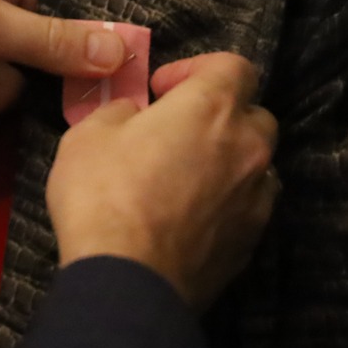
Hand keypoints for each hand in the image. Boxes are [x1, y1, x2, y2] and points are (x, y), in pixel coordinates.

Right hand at [45, 52, 277, 309]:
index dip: (198, 68)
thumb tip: (136, 115)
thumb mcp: (89, 133)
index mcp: (212, 108)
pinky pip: (247, 209)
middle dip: (221, 116)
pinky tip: (189, 219)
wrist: (127, 281)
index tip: (162, 90)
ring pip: (258, 166)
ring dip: (230, 162)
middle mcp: (248, 148)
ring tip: (188, 179)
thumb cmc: (104, 194)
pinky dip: (227, 204)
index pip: (236, 66)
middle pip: (255, 116)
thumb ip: (120, 112)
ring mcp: (256, 200)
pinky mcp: (252, 244)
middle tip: (178, 132)